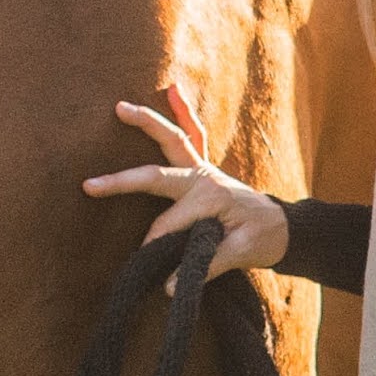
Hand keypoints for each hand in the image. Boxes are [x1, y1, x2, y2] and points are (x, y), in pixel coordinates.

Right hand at [81, 96, 285, 273]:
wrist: (285, 227)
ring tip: (121, 106)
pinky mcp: (205, 167)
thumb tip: (168, 285)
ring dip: (148, 121)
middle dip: (122, 182)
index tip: (148, 262)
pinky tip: (173, 90)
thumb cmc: (265, 240)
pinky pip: (193, 134)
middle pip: (156, 175)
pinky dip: (184, 111)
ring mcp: (205, 168)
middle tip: (90, 185)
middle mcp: (205, 177)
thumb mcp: (242, 254)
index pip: (168, 224)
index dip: (155, 244)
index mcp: (211, 198)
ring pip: (173, 139)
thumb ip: (206, 266)